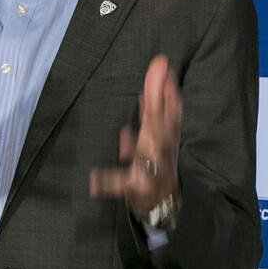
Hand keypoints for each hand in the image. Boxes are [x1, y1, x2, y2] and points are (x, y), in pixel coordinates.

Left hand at [89, 55, 181, 216]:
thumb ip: (154, 100)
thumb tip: (157, 69)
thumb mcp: (156, 129)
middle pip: (160, 131)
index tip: (164, 68)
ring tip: (127, 134)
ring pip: (145, 158)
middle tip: (146, 93)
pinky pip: (121, 185)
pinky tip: (93, 181)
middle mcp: (162, 150)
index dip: (170, 93)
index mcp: (167, 135)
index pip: (173, 112)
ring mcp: (150, 169)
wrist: (163, 200)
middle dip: (155, 113)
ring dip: (136, 147)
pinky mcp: (135, 186)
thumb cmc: (156, 158)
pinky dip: (108, 183)